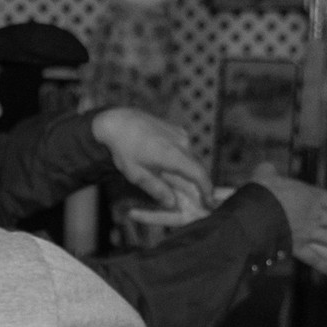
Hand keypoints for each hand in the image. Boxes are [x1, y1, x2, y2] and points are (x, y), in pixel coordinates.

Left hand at [89, 108, 211, 213]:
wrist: (117, 121)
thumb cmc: (124, 150)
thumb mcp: (137, 175)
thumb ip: (157, 190)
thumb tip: (172, 205)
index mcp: (174, 155)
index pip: (199, 174)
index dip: (207, 190)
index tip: (210, 202)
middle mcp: (182, 142)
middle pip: (197, 166)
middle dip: (198, 182)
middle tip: (196, 197)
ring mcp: (180, 133)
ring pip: (191, 157)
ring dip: (188, 170)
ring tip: (180, 182)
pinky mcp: (176, 129)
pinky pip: (184, 148)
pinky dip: (182, 159)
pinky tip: (169, 165)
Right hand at [248, 164, 326, 254]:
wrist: (249, 214)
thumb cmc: (259, 192)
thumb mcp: (265, 176)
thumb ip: (269, 172)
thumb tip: (265, 167)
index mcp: (311, 196)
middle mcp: (314, 215)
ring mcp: (306, 232)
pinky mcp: (295, 246)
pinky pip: (312, 257)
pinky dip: (323, 265)